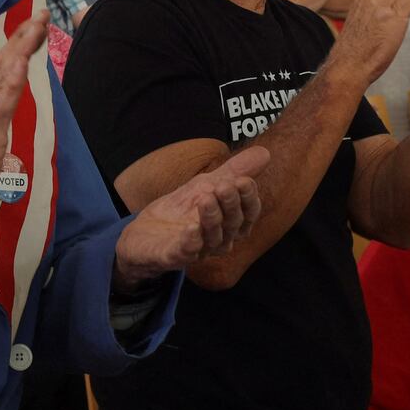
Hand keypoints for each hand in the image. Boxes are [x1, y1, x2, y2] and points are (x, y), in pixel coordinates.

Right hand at [0, 15, 49, 241]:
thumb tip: (4, 110)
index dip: (16, 45)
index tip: (33, 23)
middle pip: (1, 64)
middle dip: (22, 36)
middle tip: (41, 11)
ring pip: (2, 77)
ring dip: (20, 49)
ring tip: (35, 25)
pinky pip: (0, 105)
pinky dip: (11, 81)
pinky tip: (21, 64)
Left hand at [112, 146, 269, 288]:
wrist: (144, 233)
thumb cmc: (181, 211)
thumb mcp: (206, 185)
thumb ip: (232, 171)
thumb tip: (265, 152)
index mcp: (229, 224)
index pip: (248, 214)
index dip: (248, 199)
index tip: (245, 180)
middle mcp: (218, 240)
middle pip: (232, 225)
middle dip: (231, 205)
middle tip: (225, 185)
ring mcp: (196, 251)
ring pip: (212, 238)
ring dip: (211, 218)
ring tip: (206, 197)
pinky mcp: (173, 257)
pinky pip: (186, 252)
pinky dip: (191, 241)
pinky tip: (191, 228)